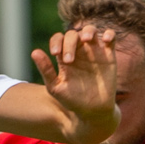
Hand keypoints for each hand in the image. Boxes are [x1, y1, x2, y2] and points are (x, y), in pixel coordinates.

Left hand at [31, 24, 116, 143]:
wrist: (92, 112)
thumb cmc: (72, 101)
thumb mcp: (55, 87)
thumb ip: (46, 70)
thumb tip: (34, 52)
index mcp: (64, 57)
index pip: (59, 39)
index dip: (56, 42)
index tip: (55, 54)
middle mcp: (79, 52)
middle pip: (73, 34)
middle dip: (69, 43)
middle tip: (69, 60)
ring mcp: (94, 52)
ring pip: (91, 31)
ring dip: (88, 31)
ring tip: (86, 40)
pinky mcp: (108, 56)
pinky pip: (110, 38)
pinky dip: (109, 34)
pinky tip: (105, 39)